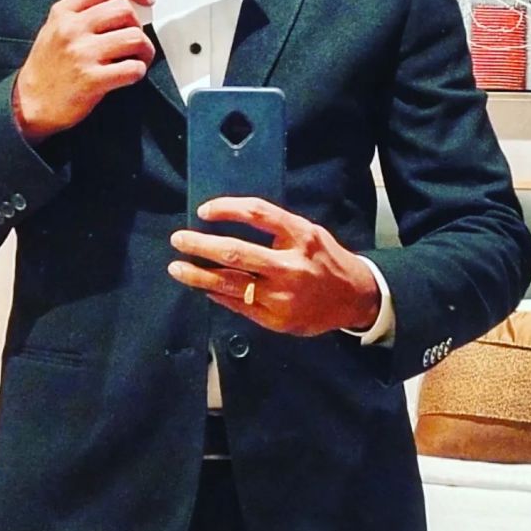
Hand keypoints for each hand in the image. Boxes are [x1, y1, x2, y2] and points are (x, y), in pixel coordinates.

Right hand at [13, 0, 155, 142]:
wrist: (28, 104)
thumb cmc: (46, 68)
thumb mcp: (54, 29)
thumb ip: (81, 13)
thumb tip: (123, 6)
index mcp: (63, 13)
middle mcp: (72, 29)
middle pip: (124, 10)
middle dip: (139, 25)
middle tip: (137, 39)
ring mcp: (82, 54)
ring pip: (134, 38)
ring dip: (145, 49)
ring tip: (138, 58)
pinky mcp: (92, 80)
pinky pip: (133, 68)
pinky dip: (139, 71)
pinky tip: (130, 74)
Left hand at [168, 198, 380, 336]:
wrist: (354, 298)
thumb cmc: (323, 258)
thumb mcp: (307, 232)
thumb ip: (275, 228)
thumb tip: (226, 224)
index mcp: (301, 235)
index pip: (258, 214)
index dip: (227, 209)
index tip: (203, 211)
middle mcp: (291, 265)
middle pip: (237, 253)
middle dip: (201, 246)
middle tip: (178, 239)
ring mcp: (283, 296)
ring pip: (232, 285)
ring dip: (199, 276)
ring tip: (177, 268)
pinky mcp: (277, 320)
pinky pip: (239, 306)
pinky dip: (218, 295)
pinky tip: (203, 287)